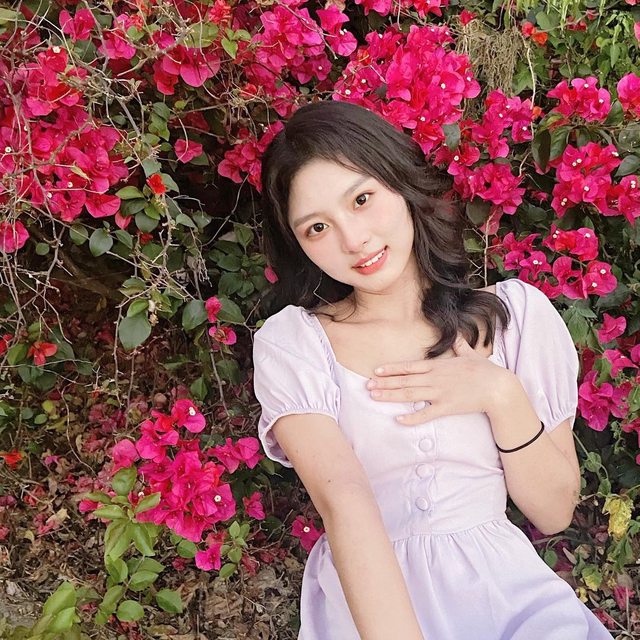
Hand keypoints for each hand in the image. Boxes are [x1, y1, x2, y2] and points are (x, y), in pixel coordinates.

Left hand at [366, 333, 511, 425]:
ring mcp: (439, 393)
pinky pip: (426, 414)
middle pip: (404, 381)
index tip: (376, 371)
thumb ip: (460, 345)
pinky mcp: (446, 407)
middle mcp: (434, 379)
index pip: (409, 367)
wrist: (498, 388)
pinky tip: (398, 420)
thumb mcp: (470, 354)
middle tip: (367, 386)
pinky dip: (412, 418)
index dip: (392, 369)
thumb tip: (458, 335)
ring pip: (410, 395)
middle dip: (384, 383)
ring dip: (391, 396)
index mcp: (438, 366)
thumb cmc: (485, 371)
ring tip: (375, 396)